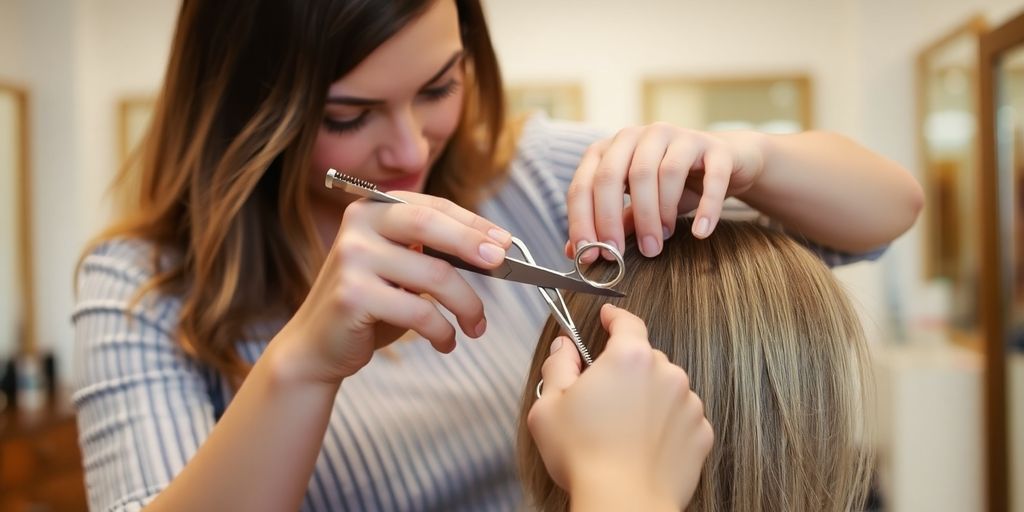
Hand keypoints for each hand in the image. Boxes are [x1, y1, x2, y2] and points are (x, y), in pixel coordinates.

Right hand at [270, 192, 512, 384]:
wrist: (317, 346)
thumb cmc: (370, 304)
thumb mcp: (402, 267)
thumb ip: (433, 251)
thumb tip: (494, 249)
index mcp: (373, 208)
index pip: (433, 207)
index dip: (473, 222)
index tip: (504, 241)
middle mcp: (358, 225)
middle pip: (429, 225)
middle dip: (472, 244)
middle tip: (501, 263)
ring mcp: (352, 258)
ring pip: (433, 275)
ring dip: (466, 304)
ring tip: (476, 325)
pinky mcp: (353, 295)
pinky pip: (419, 312)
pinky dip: (442, 331)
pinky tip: (446, 342)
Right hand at [527, 304, 712, 509]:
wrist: (624, 503)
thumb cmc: (584, 456)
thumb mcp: (549, 405)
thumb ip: (558, 366)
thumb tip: (565, 349)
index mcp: (630, 358)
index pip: (627, 322)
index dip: (615, 317)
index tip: (608, 317)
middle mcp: (667, 373)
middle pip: (645, 358)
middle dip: (625, 371)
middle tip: (601, 399)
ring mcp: (688, 404)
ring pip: (665, 388)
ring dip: (647, 399)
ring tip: (622, 430)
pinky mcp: (701, 434)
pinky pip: (681, 418)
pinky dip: (665, 425)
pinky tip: (642, 445)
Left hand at [566, 123, 764, 260]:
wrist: (725, 162)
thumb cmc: (674, 185)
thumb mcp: (638, 203)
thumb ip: (611, 222)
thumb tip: (576, 251)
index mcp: (613, 148)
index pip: (584, 183)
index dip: (582, 221)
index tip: (588, 255)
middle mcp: (642, 135)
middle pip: (616, 176)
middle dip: (613, 221)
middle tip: (620, 256)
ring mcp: (679, 136)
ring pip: (661, 173)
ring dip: (657, 214)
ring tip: (659, 242)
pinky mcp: (714, 148)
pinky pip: (711, 177)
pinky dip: (706, 207)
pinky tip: (700, 233)